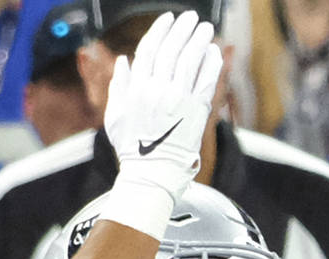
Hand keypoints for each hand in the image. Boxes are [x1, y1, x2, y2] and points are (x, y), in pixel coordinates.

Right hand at [104, 12, 221, 207]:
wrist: (152, 172)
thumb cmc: (132, 147)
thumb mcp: (115, 117)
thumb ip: (118, 86)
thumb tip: (123, 61)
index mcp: (136, 89)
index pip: (149, 50)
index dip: (159, 30)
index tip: (168, 18)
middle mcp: (156, 90)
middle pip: (171, 50)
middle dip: (182, 29)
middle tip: (190, 17)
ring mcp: (178, 99)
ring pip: (190, 60)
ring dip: (198, 40)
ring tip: (205, 28)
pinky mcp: (196, 111)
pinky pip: (205, 80)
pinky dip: (210, 63)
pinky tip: (213, 52)